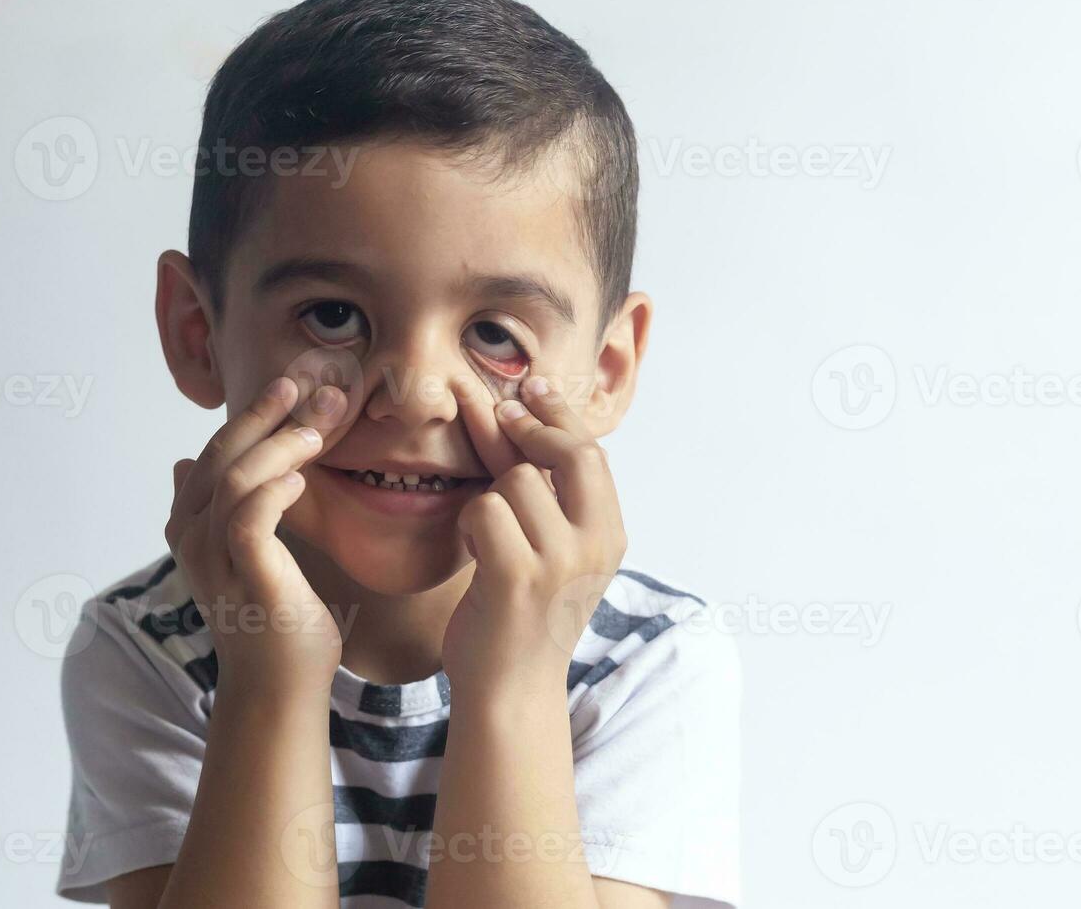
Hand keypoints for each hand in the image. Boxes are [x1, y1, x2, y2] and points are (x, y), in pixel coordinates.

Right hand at [164, 375, 348, 696]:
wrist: (282, 684)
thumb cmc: (275, 615)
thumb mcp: (249, 551)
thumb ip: (223, 508)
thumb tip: (184, 463)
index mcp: (192, 524)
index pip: (217, 451)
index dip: (252, 414)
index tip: (293, 384)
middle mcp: (192, 537)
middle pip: (221, 456)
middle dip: (265, 414)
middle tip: (308, 383)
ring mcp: (214, 559)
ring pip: (235, 480)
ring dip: (278, 446)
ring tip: (317, 429)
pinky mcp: (246, 579)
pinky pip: (248, 520)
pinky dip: (274, 491)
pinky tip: (303, 478)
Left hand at [445, 375, 627, 699]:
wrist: (510, 692)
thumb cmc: (521, 617)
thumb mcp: (548, 549)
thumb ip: (538, 488)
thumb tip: (509, 411)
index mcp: (611, 536)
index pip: (592, 453)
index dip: (559, 415)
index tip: (531, 387)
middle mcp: (596, 546)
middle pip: (570, 452)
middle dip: (532, 426)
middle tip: (501, 410)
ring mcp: (561, 562)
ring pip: (516, 481)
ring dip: (489, 495)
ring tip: (486, 533)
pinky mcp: (518, 577)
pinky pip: (485, 510)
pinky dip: (470, 523)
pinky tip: (473, 550)